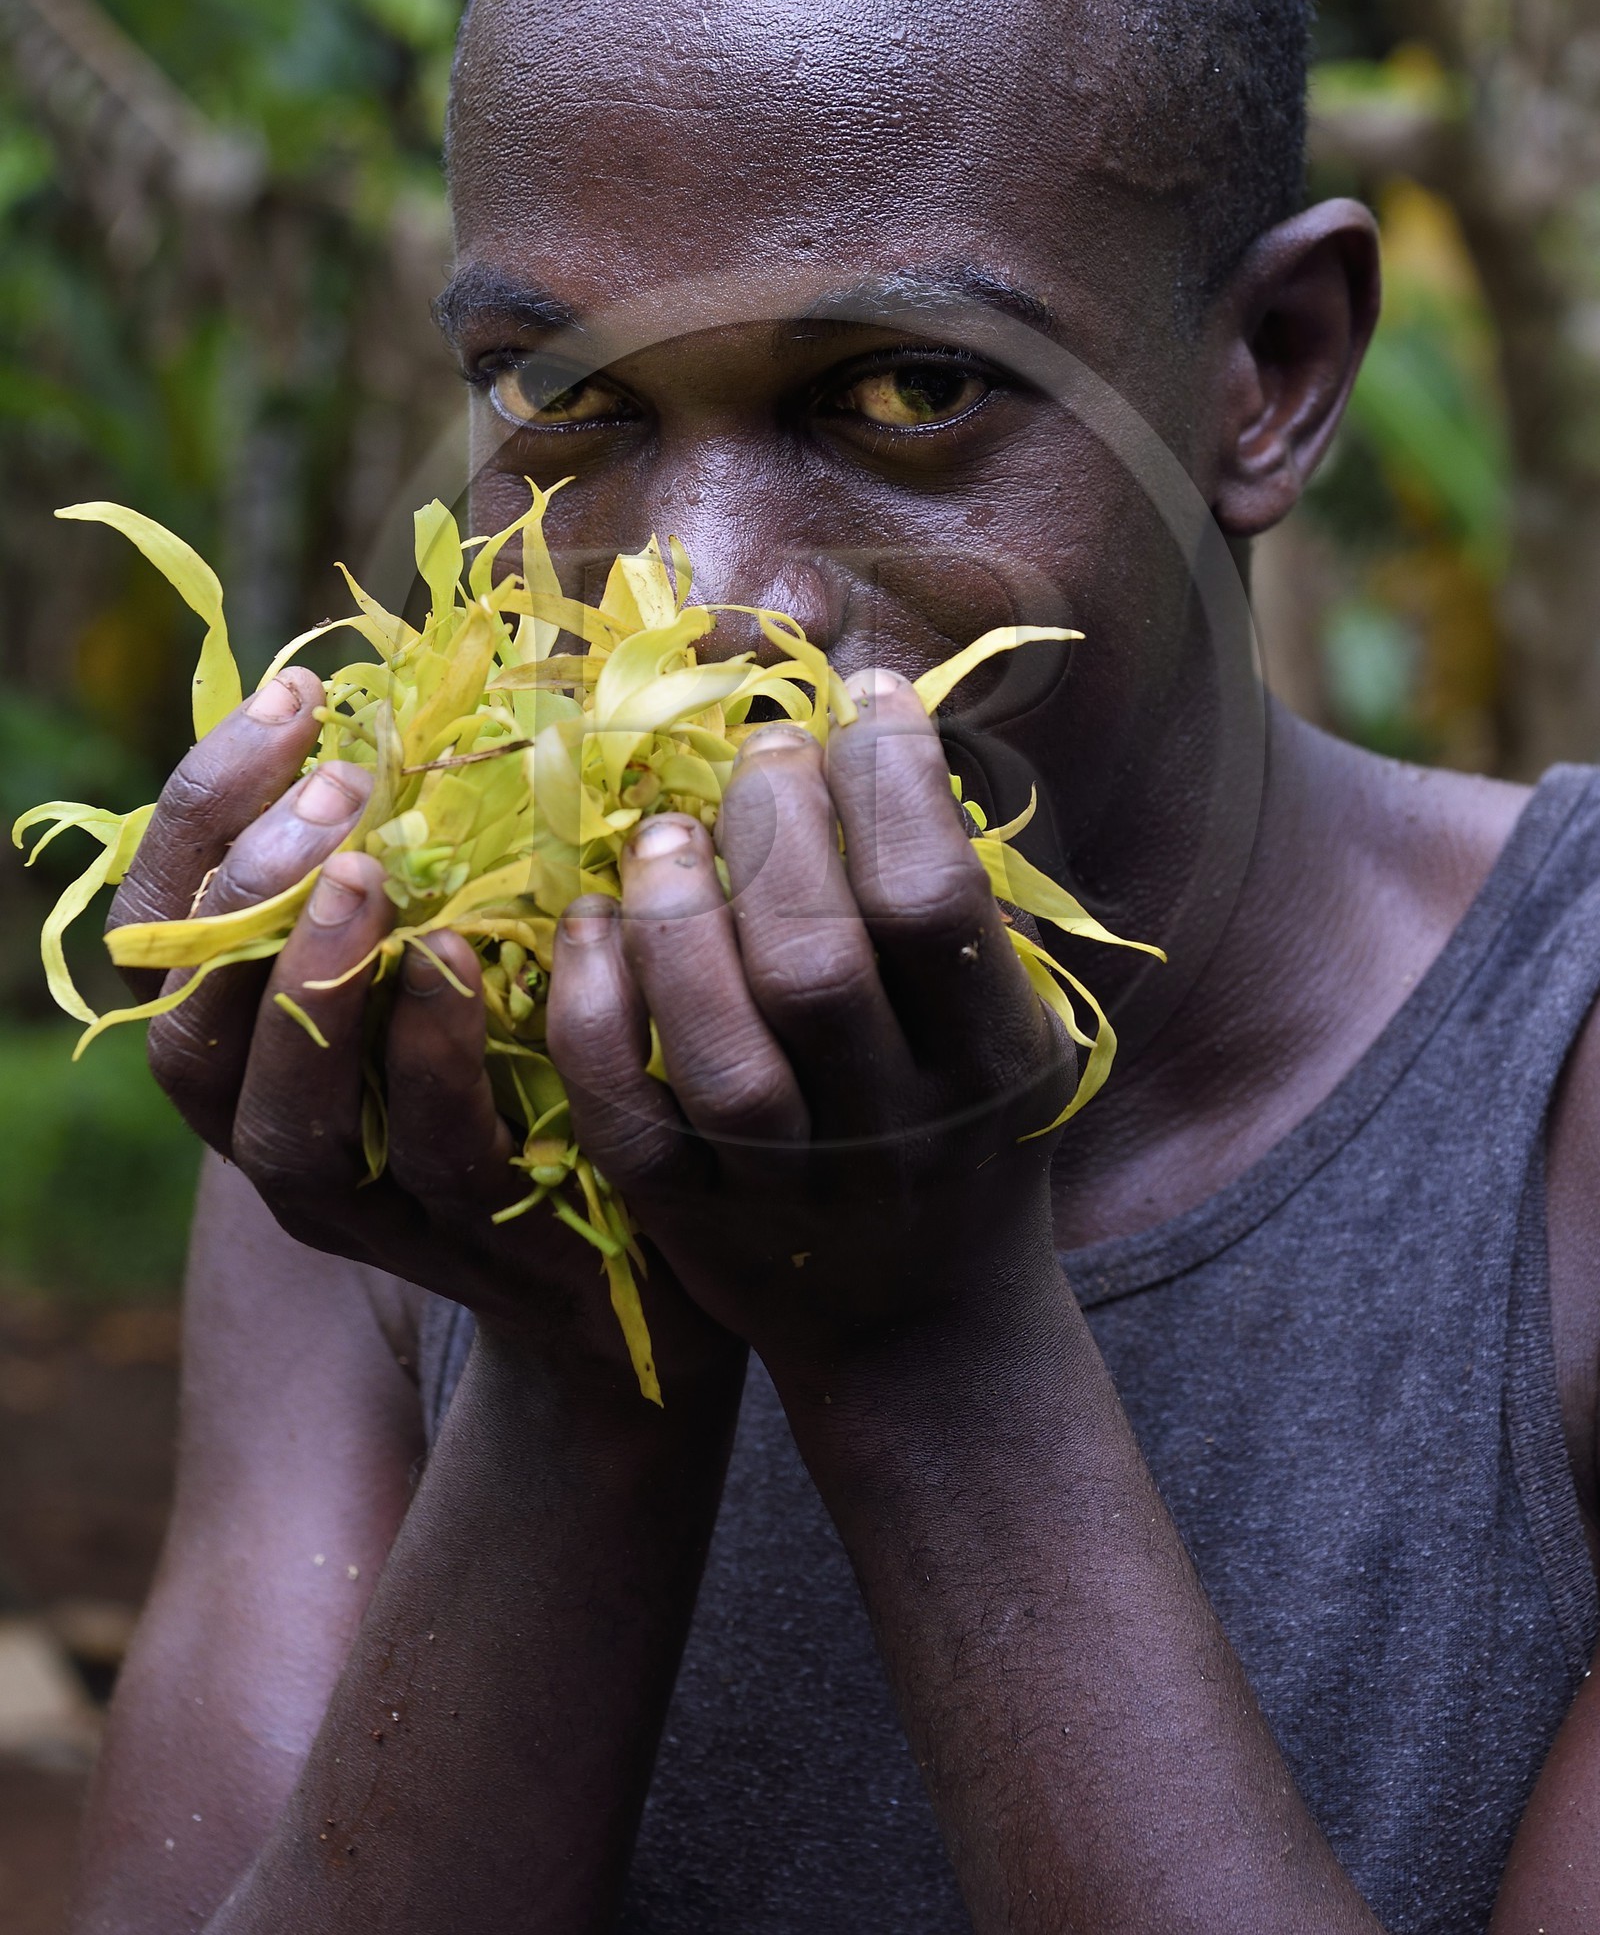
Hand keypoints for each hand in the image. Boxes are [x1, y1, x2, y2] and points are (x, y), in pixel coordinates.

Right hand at [111, 669, 738, 1398]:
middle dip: (244, 897)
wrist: (642, 1231)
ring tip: (366, 870)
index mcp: (250, 1036)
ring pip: (285, 1123)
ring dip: (315, 982)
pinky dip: (435, 1053)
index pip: (165, 923)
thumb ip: (425, 830)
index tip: (296, 695)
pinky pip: (432, 1158)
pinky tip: (468, 958)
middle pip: (192, 1035)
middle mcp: (273, 1128)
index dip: (207, 806)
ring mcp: (364, 1203)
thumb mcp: (463, 920)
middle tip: (332, 791)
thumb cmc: (539, 1036)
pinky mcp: (471, 1243)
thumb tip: (454, 648)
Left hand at [545, 670, 1077, 1393]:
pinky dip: (597, 1005)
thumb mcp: (1007, 1022)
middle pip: (818, 964)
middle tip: (761, 750)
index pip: (935, 901)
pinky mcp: (688, 1220)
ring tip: (668, 826)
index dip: (890, 778)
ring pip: (721, 1047)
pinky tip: (593, 919)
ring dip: (681, 912)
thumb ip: (957, 900)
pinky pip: (625, 1111)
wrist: (920, 1325)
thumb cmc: (963, 1123)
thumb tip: (881, 725)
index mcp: (996, 1065)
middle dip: (779, 828)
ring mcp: (786, 1187)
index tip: (860, 698)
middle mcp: (897, 1133)